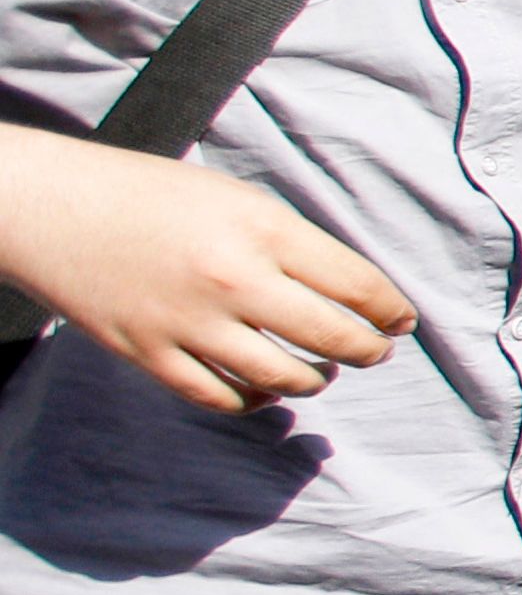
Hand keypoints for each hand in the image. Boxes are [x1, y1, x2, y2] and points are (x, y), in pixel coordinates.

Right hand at [0, 131, 414, 414]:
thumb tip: (347, 291)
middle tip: (375, 351)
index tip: (400, 321)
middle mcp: (234, 279)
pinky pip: (221, 397)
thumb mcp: (234, 199)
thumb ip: (290, 244)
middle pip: (334, 338)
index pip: (357, 285)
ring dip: (315, 380)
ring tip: (322, 372)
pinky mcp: (149, 353)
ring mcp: (190, 322)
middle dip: (368, 351)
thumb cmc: (147, 193)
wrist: (47, 205)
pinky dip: (253, 401)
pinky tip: (265, 392)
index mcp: (262, 229)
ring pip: (284, 378)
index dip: (390, 311)